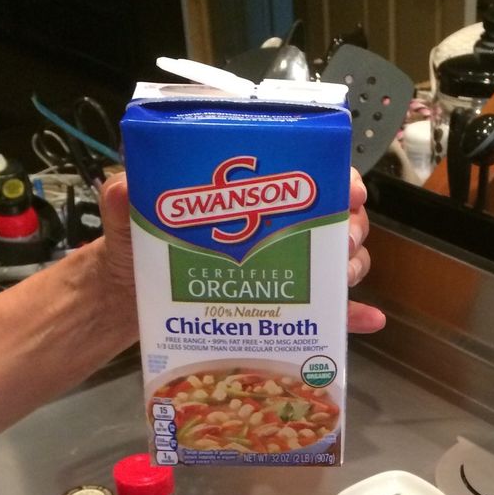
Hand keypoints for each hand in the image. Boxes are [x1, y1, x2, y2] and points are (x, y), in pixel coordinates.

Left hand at [100, 171, 385, 336]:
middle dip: (349, 225)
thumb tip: (126, 188)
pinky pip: (326, 314)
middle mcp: (272, 229)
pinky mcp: (281, 310)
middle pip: (333, 219)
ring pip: (336, 262)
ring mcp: (281, 270)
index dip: (335, 177)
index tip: (348, 188)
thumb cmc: (135, 247)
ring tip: (343, 276)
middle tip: (342, 238)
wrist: (128, 300)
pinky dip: (352, 317)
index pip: (303, 173)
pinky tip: (369, 321)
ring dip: (351, 266)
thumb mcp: (127, 217)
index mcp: (246, 196)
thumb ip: (124, 198)